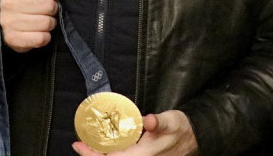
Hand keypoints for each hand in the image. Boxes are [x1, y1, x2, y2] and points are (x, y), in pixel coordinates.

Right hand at [0, 0, 62, 51]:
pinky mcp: (12, 39)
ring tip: (39, 19)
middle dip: (51, 9)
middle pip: (49, 7)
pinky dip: (43, 37)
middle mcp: (8, 1)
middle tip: (43, 8)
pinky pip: (40, 39)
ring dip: (48, 24)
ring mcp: (8, 22)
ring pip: (47, 23)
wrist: (5, 23)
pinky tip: (36, 32)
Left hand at [72, 110, 197, 155]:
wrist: (194, 137)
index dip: (94, 154)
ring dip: (100, 154)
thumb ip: (158, 122)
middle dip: (93, 155)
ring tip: (87, 144)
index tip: (79, 145)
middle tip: (78, 144)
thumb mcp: (171, 121)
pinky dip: (110, 152)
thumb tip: (148, 120)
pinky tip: (104, 145)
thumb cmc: (181, 129)